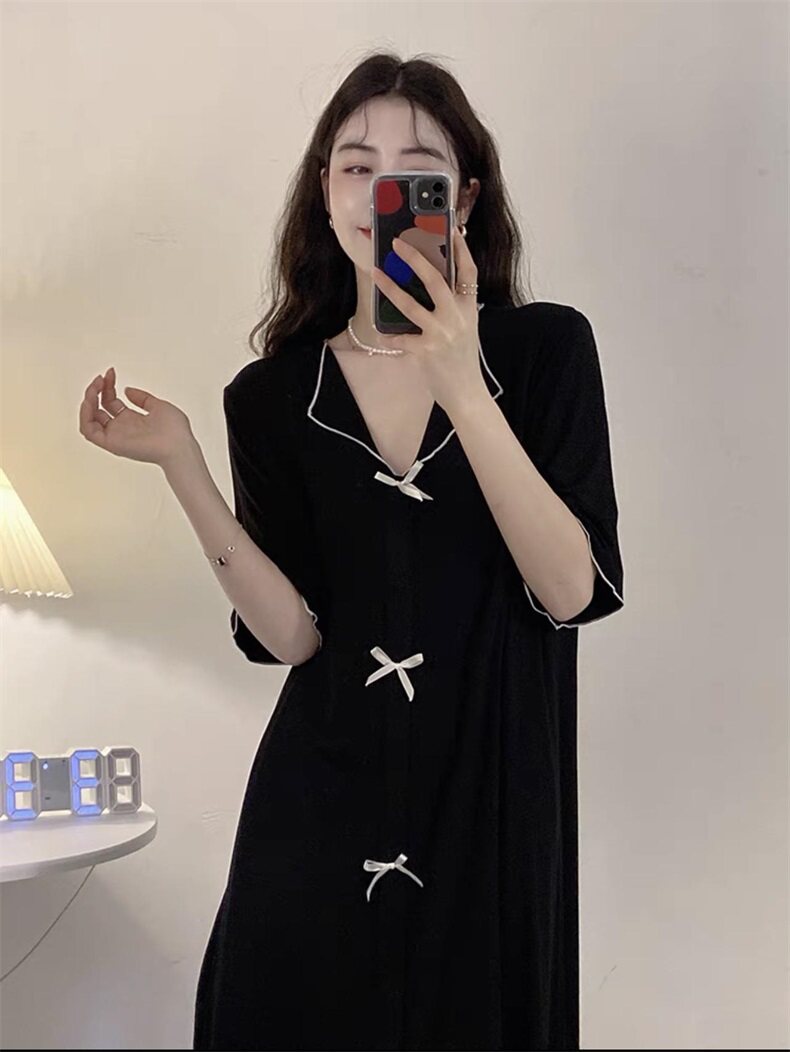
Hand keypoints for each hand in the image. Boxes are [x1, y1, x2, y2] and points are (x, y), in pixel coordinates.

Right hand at [78, 366, 195, 468]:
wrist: (179, 445)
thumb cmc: (175, 430)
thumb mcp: (159, 405)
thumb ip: (142, 398)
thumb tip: (127, 390)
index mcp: (133, 419)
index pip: (111, 400)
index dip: (108, 385)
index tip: (111, 372)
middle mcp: (122, 428)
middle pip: (99, 407)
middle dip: (96, 390)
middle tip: (101, 378)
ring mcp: (116, 436)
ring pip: (90, 419)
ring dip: (88, 401)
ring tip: (94, 388)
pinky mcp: (112, 443)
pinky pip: (89, 432)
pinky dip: (85, 417)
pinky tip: (89, 402)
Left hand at [370, 227, 486, 414]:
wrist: (467, 394)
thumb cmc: (462, 360)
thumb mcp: (465, 328)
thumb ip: (453, 307)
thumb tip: (432, 285)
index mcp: (468, 309)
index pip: (468, 272)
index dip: (461, 249)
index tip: (452, 229)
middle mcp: (457, 317)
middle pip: (436, 279)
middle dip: (415, 257)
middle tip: (398, 243)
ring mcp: (441, 334)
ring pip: (411, 304)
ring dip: (390, 287)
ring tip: (376, 273)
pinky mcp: (426, 351)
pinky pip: (401, 337)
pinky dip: (390, 335)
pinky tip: (383, 332)